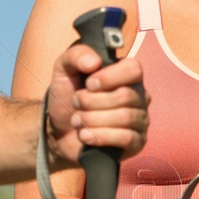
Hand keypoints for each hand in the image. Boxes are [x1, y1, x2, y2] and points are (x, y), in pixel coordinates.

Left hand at [44, 41, 147, 163]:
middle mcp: (138, 96)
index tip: (89, 84)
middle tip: (76, 103)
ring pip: (124, 117)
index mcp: (125, 75)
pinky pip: (126, 138)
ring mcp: (139, 120)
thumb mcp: (64, 69)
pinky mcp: (136, 142)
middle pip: (125, 96)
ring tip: (77, 121)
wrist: (59, 130)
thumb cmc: (67, 97)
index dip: (110, 77)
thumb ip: (77, 55)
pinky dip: (100, 136)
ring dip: (92, 120)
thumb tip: (94, 62)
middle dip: (92, 101)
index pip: (134, 69)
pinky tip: (85, 136)